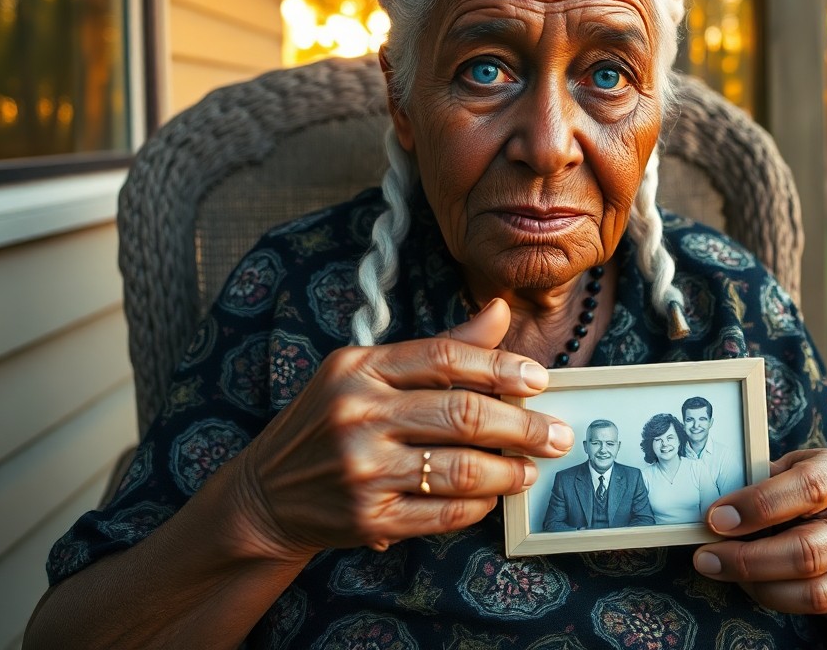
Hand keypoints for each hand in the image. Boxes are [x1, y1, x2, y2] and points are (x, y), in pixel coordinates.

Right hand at [229, 299, 575, 559]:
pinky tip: (492, 496)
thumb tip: (501, 310)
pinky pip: (443, 513)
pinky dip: (478, 505)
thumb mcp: (369, 370)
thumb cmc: (332, 420)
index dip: (500, 367)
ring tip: (532, 469)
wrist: (267, 493)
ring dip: (509, 471)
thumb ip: (439, 346)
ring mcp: (361, 469)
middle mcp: (358, 414)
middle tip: (559, 434)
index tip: (539, 379)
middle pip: (462, 414)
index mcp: (360, 367)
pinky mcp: (367, 517)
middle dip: (524, 426)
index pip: (444, 357)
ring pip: (460, 469)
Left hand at [692, 448, 826, 614]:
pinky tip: (749, 583)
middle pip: (806, 550)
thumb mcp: (781, 470)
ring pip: (811, 588)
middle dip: (747, 558)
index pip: (806, 488)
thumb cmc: (795, 484)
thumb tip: (716, 513)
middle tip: (706, 557)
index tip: (716, 518)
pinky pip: (816, 606)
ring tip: (720, 569)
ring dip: (756, 584)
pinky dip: (774, 597)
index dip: (759, 505)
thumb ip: (757, 484)